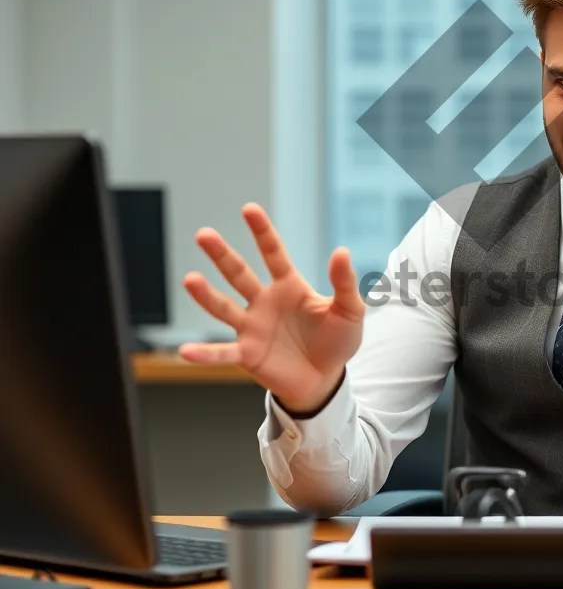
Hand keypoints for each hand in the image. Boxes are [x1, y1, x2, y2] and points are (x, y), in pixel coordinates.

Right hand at [178, 203, 365, 413]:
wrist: (326, 380)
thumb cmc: (337, 341)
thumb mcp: (349, 311)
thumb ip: (344, 283)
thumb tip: (342, 251)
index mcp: (289, 286)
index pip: (273, 253)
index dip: (262, 232)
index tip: (248, 209)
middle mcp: (264, 302)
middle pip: (239, 274)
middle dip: (222, 255)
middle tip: (203, 234)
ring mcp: (252, 328)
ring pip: (223, 308)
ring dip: (206, 296)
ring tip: (190, 280)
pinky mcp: (247, 355)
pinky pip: (223, 353)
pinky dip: (205, 354)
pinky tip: (185, 351)